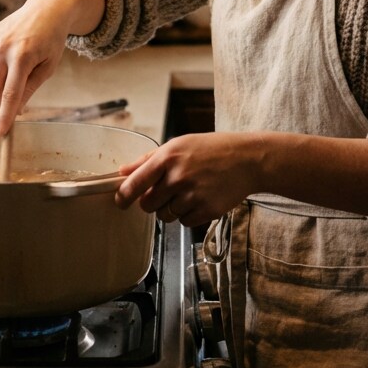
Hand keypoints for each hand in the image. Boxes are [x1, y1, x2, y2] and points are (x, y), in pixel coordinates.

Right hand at [0, 0, 106, 136]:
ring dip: (0, 86)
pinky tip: (12, 58)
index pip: (10, 94)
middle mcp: (3, 48)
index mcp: (23, 56)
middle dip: (0, 104)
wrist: (46, 9)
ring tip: (20, 71)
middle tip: (16, 105)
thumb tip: (16, 110)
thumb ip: (30, 89)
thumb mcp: (48, 67)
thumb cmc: (52, 40)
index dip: (4, 116)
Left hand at [115, 133, 261, 227]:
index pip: (136, 182)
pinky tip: (199, 199)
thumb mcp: (179, 144)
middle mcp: (178, 176)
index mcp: (168, 157)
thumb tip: (122, 171)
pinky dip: (188, 215)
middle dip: (153, 201)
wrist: (247, 159)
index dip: (124, 195)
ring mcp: (193, 195)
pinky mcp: (207, 210)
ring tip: (187, 192)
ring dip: (171, 209)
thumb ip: (148, 159)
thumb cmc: (211, 149)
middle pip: (148, 205)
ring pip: (165, 216)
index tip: (120, 201)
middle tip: (167, 191)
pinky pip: (184, 222)